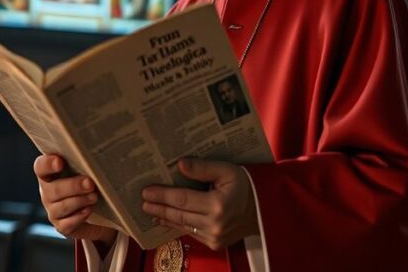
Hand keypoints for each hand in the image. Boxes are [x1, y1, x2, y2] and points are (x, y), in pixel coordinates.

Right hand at [34, 154, 115, 243]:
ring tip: (94, 197)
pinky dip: (79, 217)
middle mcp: (47, 192)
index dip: (48, 164)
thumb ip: (83, 164)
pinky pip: (67, 224)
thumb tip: (95, 157)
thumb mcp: (84, 172)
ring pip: (61, 207)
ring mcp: (52, 210)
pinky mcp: (61, 226)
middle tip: (89, 183)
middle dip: (73, 186)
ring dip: (79, 201)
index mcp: (49, 174)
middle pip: (53, 189)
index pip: (40, 167)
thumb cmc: (88, 185)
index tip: (60, 162)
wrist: (97, 212)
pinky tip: (89, 210)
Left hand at [141, 158, 257, 250]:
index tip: (146, 191)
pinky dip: (178, 225)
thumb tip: (180, 164)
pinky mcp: (215, 243)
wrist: (265, 209)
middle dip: (159, 207)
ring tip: (150, 209)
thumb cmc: (247, 186)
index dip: (162, 195)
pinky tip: (168, 218)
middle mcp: (215, 224)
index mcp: (217, 205)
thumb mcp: (227, 171)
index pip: (182, 199)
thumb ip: (203, 168)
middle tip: (142, 201)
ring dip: (166, 217)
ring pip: (183, 225)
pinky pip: (192, 232)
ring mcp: (215, 237)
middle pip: (179, 214)